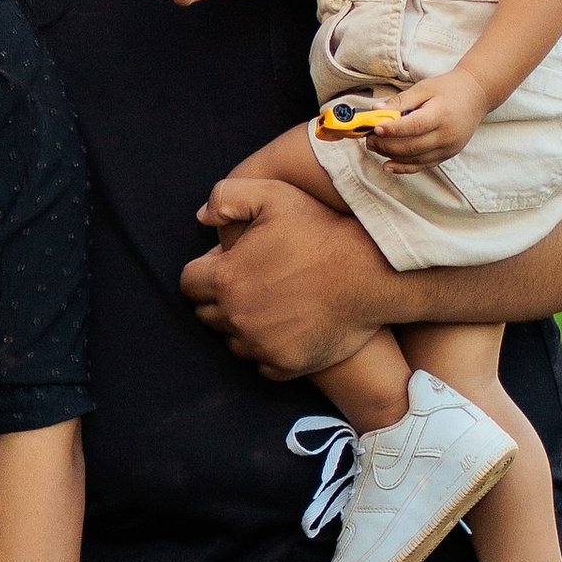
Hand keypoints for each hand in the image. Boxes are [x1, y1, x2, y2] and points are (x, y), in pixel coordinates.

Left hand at [183, 176, 396, 379]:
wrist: (372, 274)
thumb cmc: (323, 232)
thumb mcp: (275, 196)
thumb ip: (228, 197)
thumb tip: (202, 217)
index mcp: (225, 279)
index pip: (190, 283)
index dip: (207, 272)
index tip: (230, 264)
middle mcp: (236, 317)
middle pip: (207, 314)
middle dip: (221, 298)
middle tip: (253, 283)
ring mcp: (259, 344)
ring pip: (233, 341)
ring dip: (243, 326)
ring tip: (271, 305)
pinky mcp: (284, 364)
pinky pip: (261, 364)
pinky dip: (269, 350)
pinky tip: (287, 329)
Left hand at [367, 70, 486, 167]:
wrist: (476, 96)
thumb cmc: (448, 89)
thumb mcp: (424, 88)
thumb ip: (400, 101)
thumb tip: (375, 110)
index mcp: (442, 114)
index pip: (414, 126)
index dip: (393, 129)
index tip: (374, 129)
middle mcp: (447, 135)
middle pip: (411, 146)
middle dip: (386, 145)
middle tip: (369, 139)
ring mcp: (448, 148)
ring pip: (414, 159)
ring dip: (391, 155)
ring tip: (375, 147)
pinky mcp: (447, 155)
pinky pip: (422, 165)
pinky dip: (404, 167)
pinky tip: (388, 165)